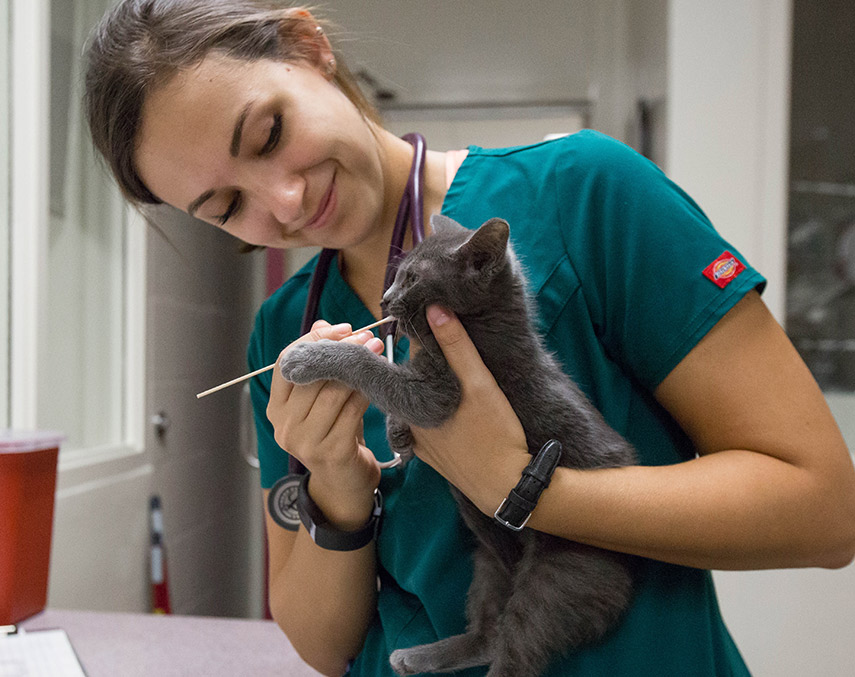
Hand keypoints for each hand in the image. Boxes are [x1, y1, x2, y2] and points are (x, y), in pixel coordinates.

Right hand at [267, 320, 384, 527]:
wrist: (345, 482)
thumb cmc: (336, 433)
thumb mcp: (324, 397)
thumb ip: (321, 364)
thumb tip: (325, 324)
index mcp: (276, 407)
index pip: (285, 363)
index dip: (313, 340)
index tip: (344, 328)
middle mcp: (284, 425)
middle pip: (312, 375)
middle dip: (343, 350)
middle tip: (369, 338)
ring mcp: (304, 441)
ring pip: (333, 391)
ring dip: (358, 370)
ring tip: (377, 354)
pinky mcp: (330, 452)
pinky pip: (351, 411)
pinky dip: (366, 392)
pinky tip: (377, 383)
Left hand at [411, 306, 530, 514]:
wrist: (508, 487)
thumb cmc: (496, 434)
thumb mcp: (480, 385)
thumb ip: (456, 347)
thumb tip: (433, 308)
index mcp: (414, 400)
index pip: (413, 356)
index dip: (429, 338)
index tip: (445, 325)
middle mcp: (408, 420)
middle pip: (416, 380)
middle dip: (433, 364)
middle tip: (458, 350)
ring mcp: (419, 441)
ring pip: (423, 402)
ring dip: (436, 388)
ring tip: (460, 377)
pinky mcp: (432, 456)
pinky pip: (428, 425)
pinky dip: (439, 413)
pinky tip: (458, 409)